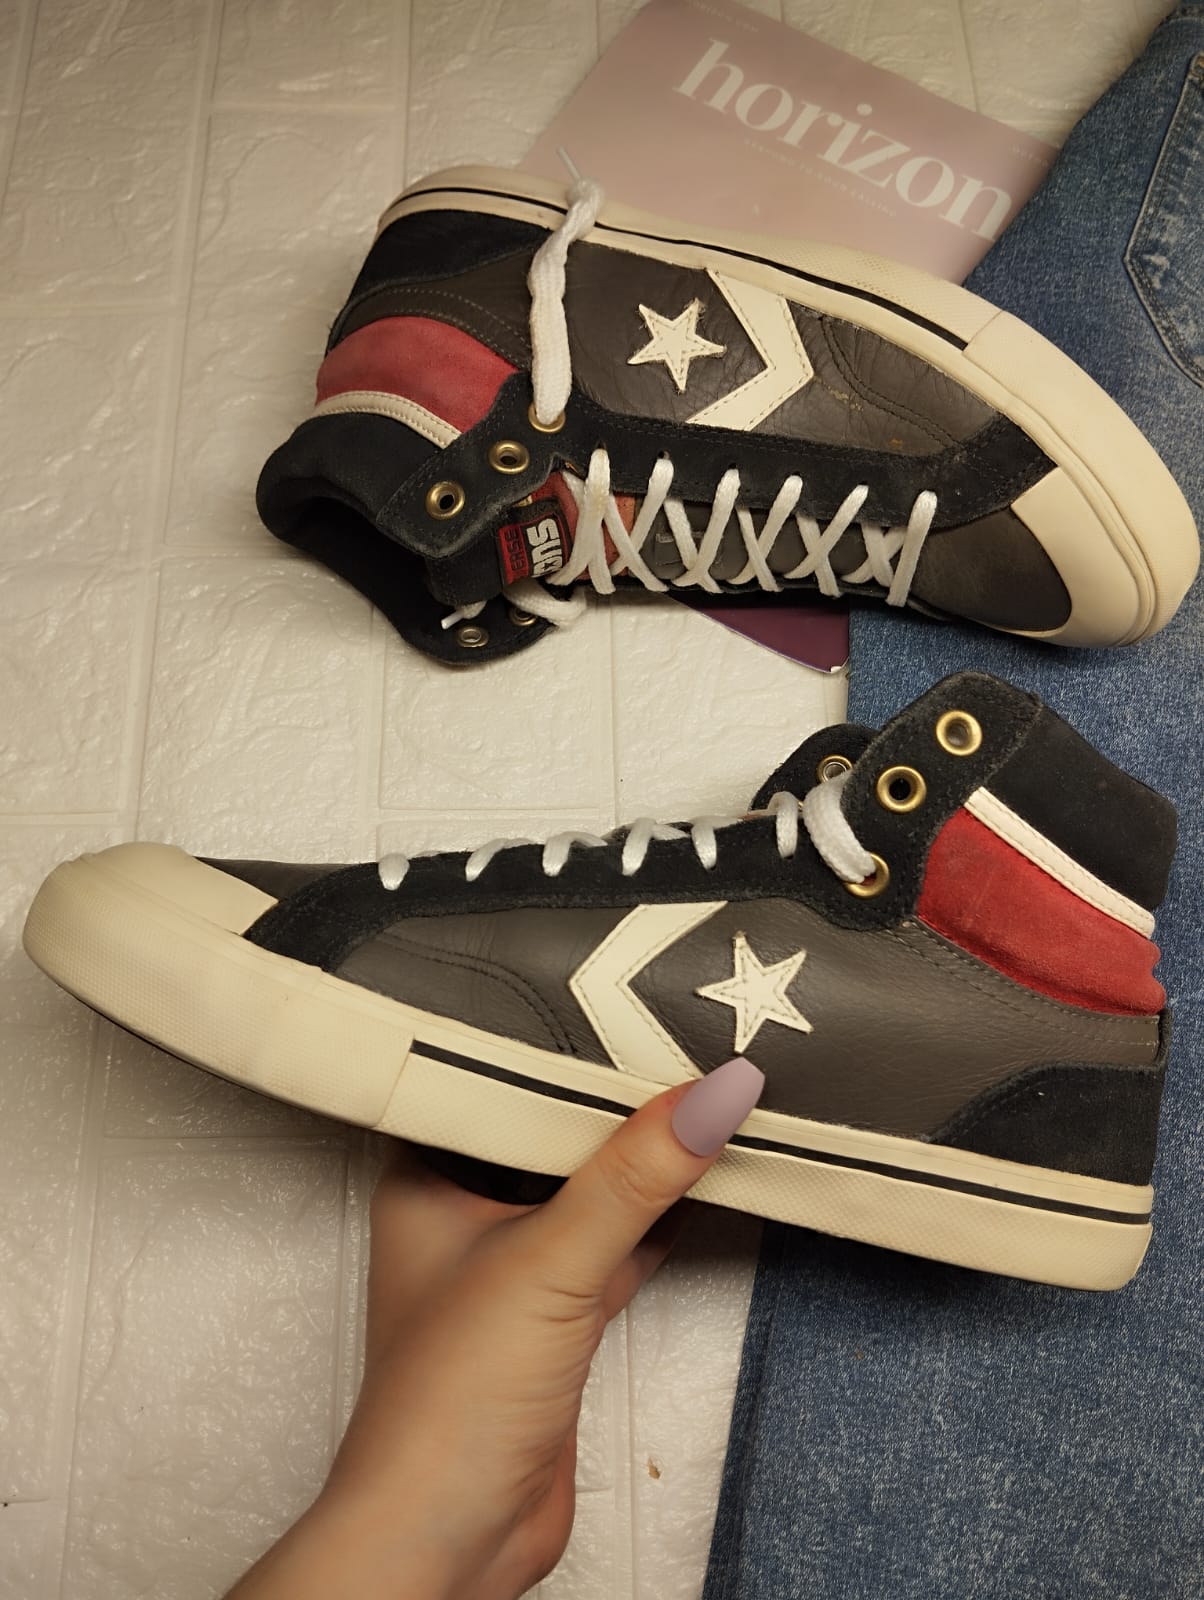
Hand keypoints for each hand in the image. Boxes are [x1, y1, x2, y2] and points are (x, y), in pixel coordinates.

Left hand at [225, 1056, 763, 1599]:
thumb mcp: (551, 1261)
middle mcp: (465, 1212)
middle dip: (615, 1096)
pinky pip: (618, 1244)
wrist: (451, 1539)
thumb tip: (713, 1092)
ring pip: (590, 1189)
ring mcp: (513, 1266)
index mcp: (429, 1176)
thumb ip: (635, 1175)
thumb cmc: (446, 1404)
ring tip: (707, 1090)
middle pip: (552, 1131)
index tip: (629, 993)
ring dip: (644, 1159)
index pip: (498, 1080)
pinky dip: (660, 1220)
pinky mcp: (558, 1317)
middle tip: (683, 1031)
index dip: (560, 1038)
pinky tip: (703, 1183)